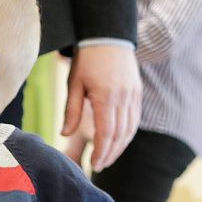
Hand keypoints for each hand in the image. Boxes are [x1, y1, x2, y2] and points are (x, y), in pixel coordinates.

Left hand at [65, 43, 139, 169]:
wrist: (108, 36)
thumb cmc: (86, 60)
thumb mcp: (74, 84)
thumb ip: (71, 110)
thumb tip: (64, 134)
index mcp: (106, 97)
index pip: (106, 133)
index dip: (101, 151)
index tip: (94, 164)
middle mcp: (123, 97)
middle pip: (120, 135)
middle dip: (111, 153)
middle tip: (100, 166)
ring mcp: (133, 95)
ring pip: (130, 128)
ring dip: (120, 146)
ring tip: (108, 157)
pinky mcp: (137, 92)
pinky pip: (135, 118)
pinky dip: (127, 133)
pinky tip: (118, 141)